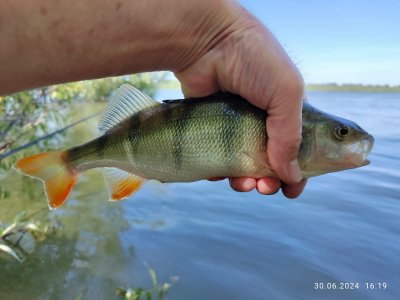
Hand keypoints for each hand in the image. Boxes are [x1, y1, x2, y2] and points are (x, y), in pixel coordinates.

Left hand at [175, 6, 306, 197]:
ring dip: (245, 181)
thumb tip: (292, 175)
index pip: (298, 150)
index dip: (298, 173)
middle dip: (269, 182)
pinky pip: (216, 158)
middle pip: (269, 163)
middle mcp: (261, 122)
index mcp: (285, 112)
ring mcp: (235, 127)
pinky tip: (219, 173)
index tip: (292, 191)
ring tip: (243, 184)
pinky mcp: (210, 128)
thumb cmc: (255, 60)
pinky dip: (219, 171)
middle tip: (265, 188)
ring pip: (242, 165)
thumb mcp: (287, 93)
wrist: (208, 42)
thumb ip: (291, 135)